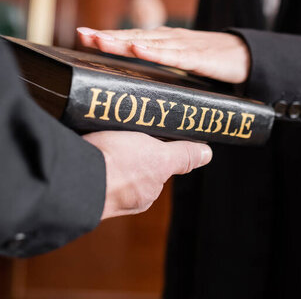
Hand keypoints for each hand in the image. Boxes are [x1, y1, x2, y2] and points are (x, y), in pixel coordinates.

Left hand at [77, 26, 250, 83]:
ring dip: (124, 43)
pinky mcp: (200, 58)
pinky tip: (139, 51)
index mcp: (165, 41)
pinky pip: (175, 56)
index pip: (132, 38)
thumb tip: (136, 82)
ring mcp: (185, 46)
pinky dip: (156, 52)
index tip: (83, 35)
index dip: (109, 36)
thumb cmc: (211, 60)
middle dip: (108, 36)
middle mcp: (171, 39)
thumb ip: (162, 67)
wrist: (247, 55)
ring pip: (149, 44)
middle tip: (82, 34)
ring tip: (101, 42)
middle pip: (135, 37)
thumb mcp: (182, 62)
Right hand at [84, 131, 211, 218]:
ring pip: (108, 159)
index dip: (152, 146)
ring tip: (104, 128)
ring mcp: (97, 187)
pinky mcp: (76, 175)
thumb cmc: (117, 168)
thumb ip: (181, 156)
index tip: (145, 131)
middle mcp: (122, 196)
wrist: (71, 176)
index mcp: (143, 193)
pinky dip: (88, 145)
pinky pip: (88, 156)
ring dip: (107, 144)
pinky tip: (87, 135)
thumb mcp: (158, 156)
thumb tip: (206, 155)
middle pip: (131, 162)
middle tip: (124, 126)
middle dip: (128, 144)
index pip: (155, 167)